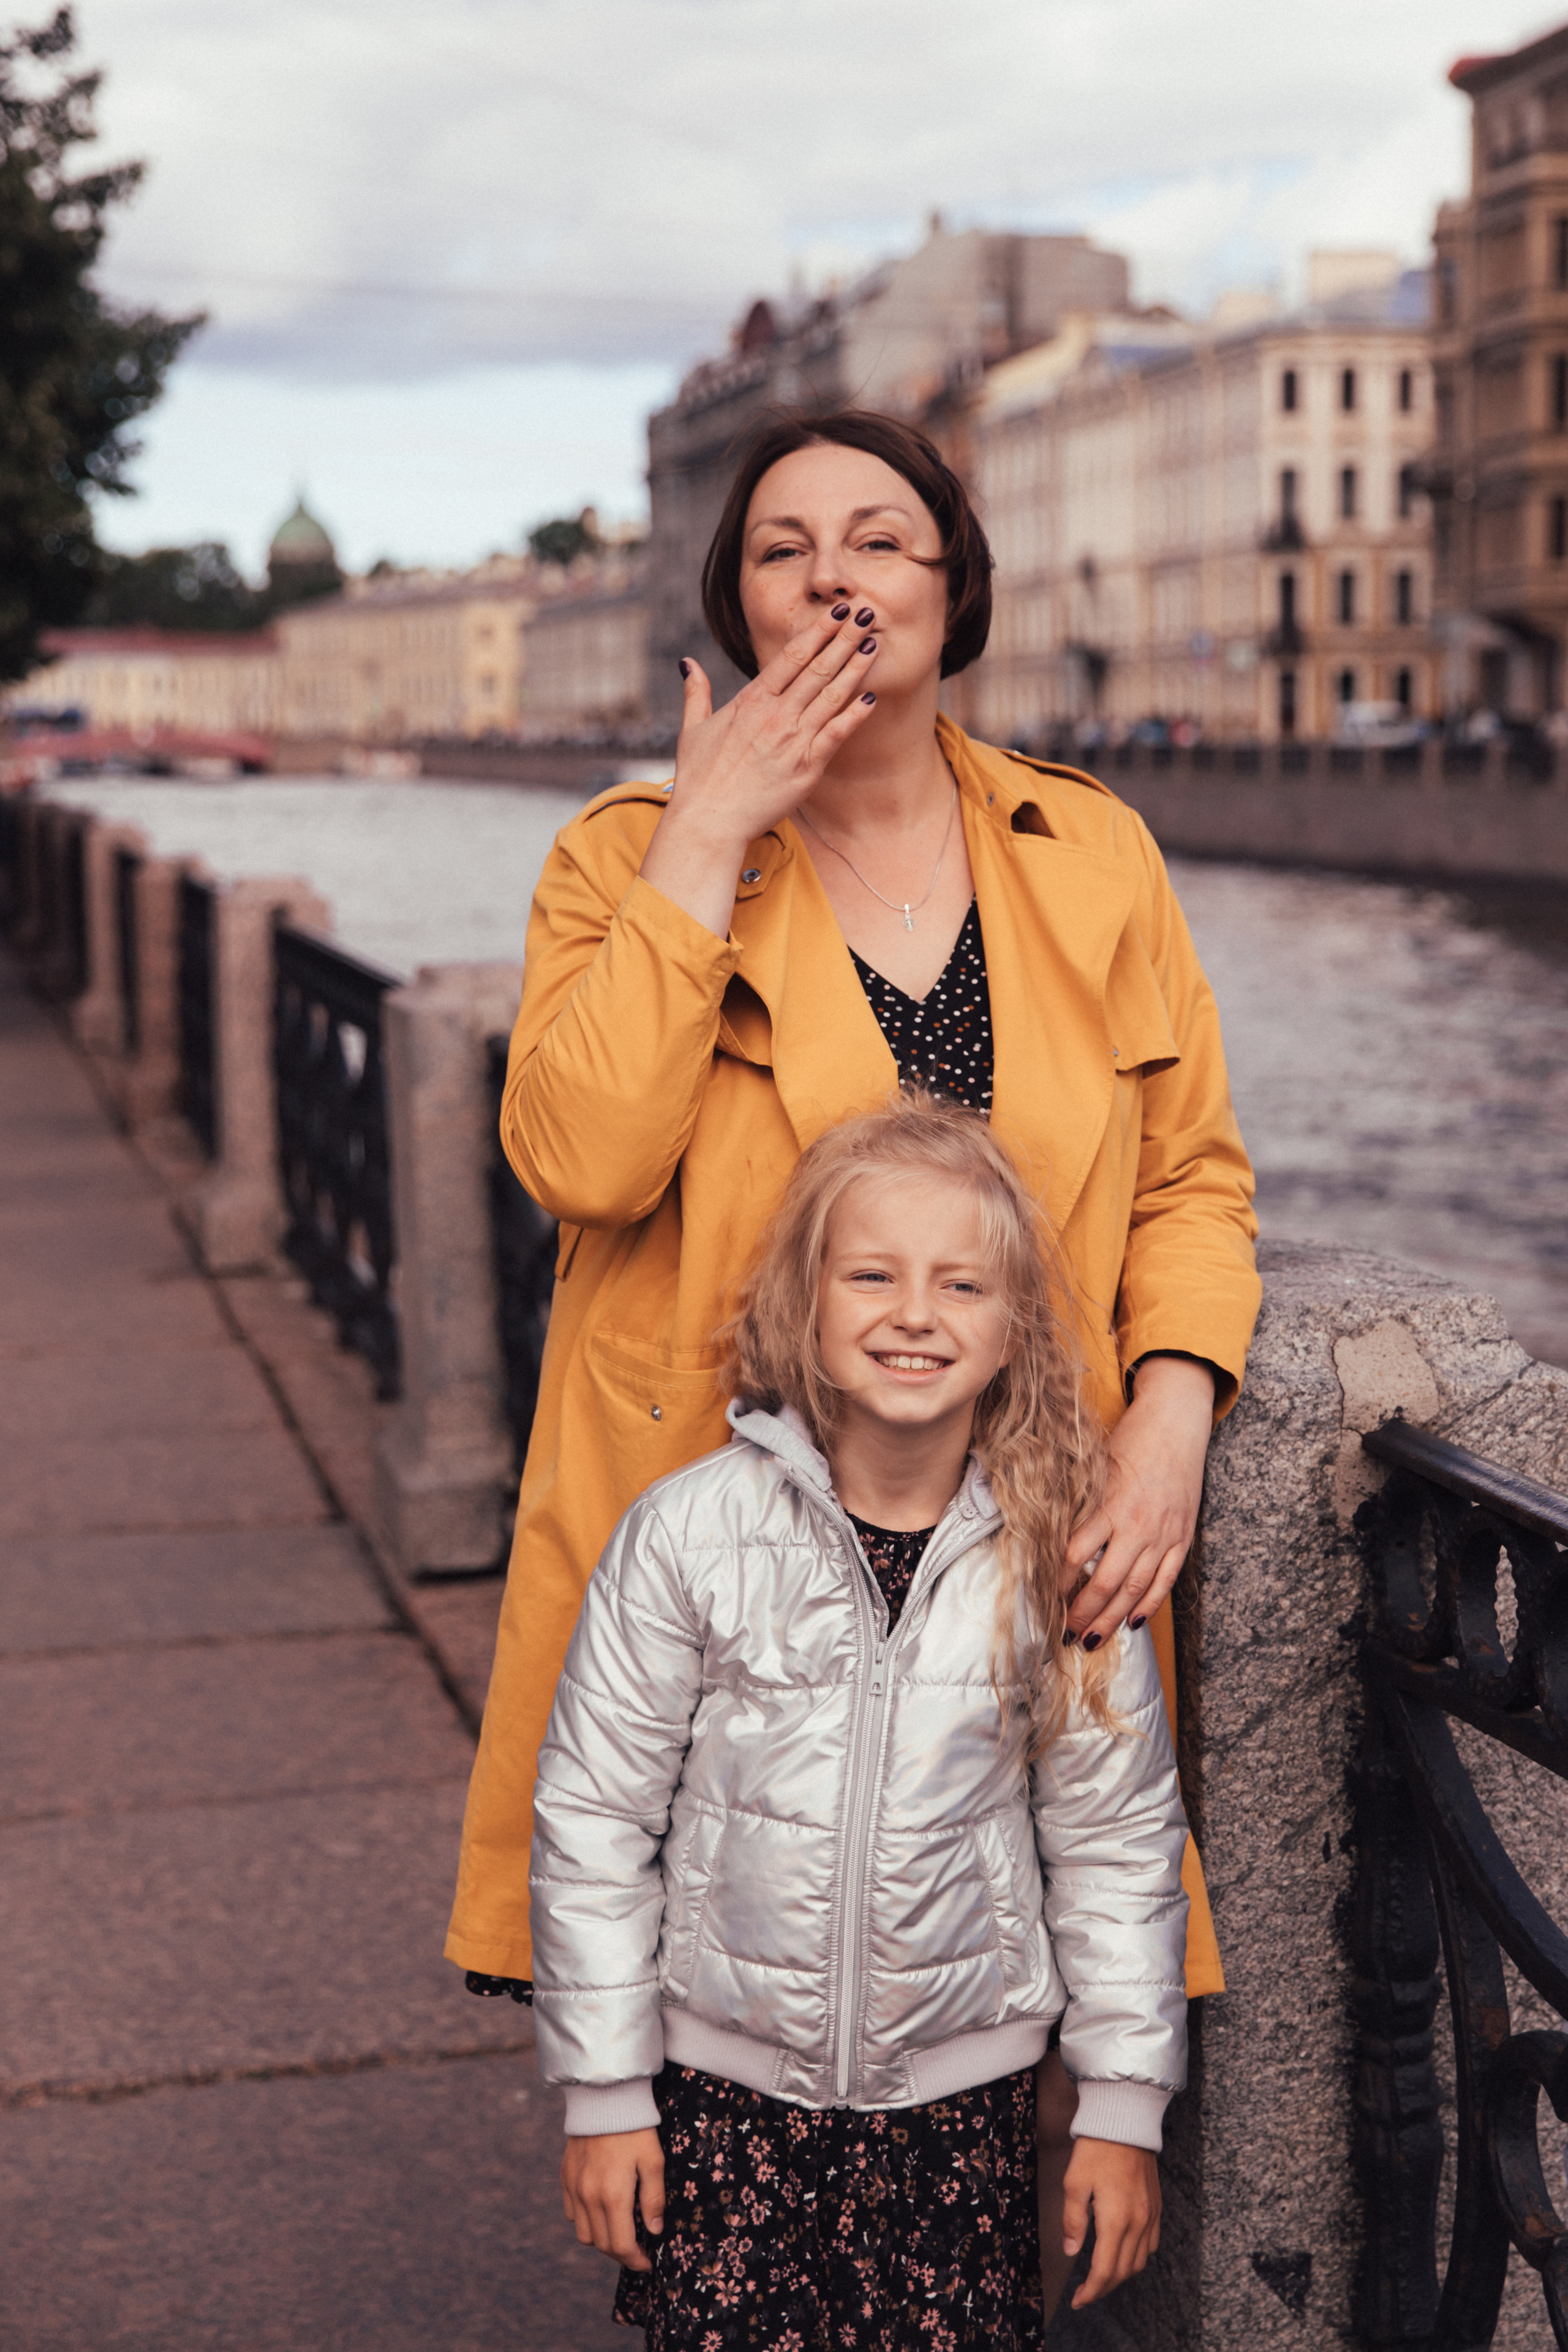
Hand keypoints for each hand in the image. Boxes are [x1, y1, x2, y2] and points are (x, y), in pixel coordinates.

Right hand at [561, 2127, 664, 2270]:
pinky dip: (585, 2220)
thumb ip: (653, 2199)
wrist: (605, 2096)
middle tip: (637, 2250)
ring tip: (619, 2230)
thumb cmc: (635, 2128)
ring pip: (584, 2234)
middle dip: (621, 2253)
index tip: (647, 2263)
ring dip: (601, 2239)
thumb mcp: (653, 2161)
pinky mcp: (565, 2177)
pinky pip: (571, 2213)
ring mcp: (574, 2187)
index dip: (635, 2261)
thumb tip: (654, 2230)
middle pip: (602, 2244)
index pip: (621, 2245)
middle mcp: (588, 2196)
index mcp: (613, 2195)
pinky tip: (601, 2210)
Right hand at [639, 609, 880, 936]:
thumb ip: (696, 693)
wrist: (707, 823)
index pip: (790, 657)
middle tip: (867, 613)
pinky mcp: (805, 768)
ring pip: (831, 695)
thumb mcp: (692, 730)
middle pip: (817, 668)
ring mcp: (792, 741)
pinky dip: (854, 714)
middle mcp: (774, 715)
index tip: (836, 611)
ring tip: (874, 641)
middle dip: (844, 638)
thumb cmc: (698, 780)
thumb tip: (687, 663)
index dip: (817, 631)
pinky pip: (835, 734)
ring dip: (855, 667)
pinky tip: (871, 696)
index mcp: (750, 701)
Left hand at [1062, 2138, 1160, 2306]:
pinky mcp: (1156, 2206)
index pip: (1105, 2271)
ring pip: (1139, 2262)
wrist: (1125, 2119)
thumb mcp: (1074, 2183)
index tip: (1077, 2300)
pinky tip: (1122, 2254)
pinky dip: (1136, 2258)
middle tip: (1085, 2293)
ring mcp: (1151, 2215)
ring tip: (1100, 2278)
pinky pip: (1151, 2245)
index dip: (1091, 2292)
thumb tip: (1072, 2251)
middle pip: (1123, 2272)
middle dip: (1103, 2288)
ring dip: (1120, 2275)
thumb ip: (1073, 2220)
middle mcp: (1139, 2223)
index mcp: (1116, 2220)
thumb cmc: (1095, 2149)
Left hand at [1064, 1355, 1213, 1644]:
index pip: (1077, 1555)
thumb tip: (1044, 1532)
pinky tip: (1133, 1622)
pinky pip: (1166, 1580)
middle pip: (1106, 1582)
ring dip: (1112, 1619)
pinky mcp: (1182, 1538)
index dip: (1058, 1582)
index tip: (1044, 1598)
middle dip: (1083, 1613)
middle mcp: (1137, 1525)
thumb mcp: (1095, 1467)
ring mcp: (1163, 1535)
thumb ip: (1076, 1502)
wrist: (1175, 1424)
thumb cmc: (1129, 1442)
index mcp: (1110, 1505)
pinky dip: (1150, 1604)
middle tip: (1065, 1633)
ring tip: (1093, 1640)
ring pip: (1136, 1589)